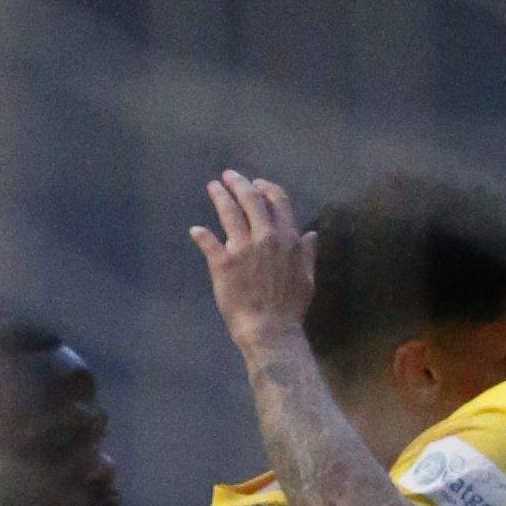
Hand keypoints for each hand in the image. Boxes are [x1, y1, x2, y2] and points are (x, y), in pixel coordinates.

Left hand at [190, 168, 313, 352]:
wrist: (270, 329)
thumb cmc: (291, 307)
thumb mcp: (307, 278)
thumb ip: (307, 253)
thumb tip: (310, 234)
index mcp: (287, 238)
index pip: (277, 201)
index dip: (266, 188)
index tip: (257, 183)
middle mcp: (265, 236)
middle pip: (250, 200)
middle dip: (239, 183)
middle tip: (229, 176)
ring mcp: (242, 248)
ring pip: (229, 212)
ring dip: (220, 196)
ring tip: (213, 187)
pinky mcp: (222, 262)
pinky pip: (208, 242)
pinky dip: (201, 234)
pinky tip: (195, 230)